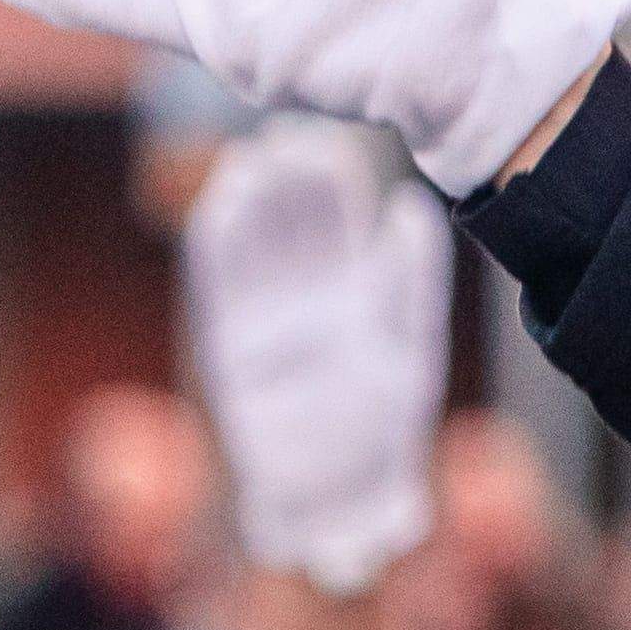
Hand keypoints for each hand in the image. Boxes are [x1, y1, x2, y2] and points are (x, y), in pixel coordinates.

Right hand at [180, 121, 454, 594]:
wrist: (338, 500)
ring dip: (252, 198)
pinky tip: (229, 204)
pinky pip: (220, 281)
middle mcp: (300, 293)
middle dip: (287, 174)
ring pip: (252, 239)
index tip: (330, 138)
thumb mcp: (407, 349)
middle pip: (288, 217)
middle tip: (292, 130)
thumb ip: (409, 282)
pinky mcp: (228, 342)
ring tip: (261, 157)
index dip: (328, 178)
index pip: (332, 217)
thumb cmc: (380, 430)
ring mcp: (261, 314)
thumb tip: (410, 208)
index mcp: (348, 289)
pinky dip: (221, 241)